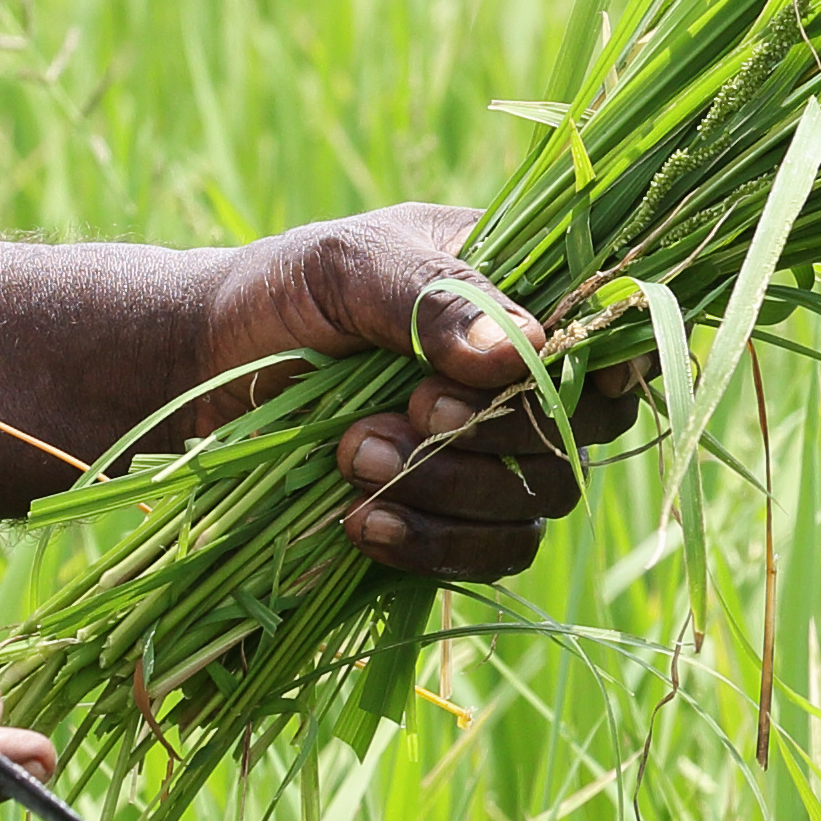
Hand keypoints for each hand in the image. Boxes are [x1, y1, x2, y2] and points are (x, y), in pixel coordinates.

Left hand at [193, 204, 641, 583]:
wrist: (207, 369)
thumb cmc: (287, 293)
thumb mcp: (348, 268)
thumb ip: (431, 299)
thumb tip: (527, 350)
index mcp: (523, 288)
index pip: (613, 333)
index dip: (606, 365)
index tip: (540, 380)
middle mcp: (529, 374)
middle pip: (583, 427)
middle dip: (498, 431)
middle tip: (410, 410)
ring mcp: (498, 451)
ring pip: (541, 499)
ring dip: (453, 490)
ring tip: (351, 455)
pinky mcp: (457, 516)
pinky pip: (491, 552)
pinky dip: (436, 546)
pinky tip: (364, 525)